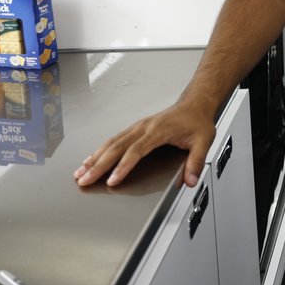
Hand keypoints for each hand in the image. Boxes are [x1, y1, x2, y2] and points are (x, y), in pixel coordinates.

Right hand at [74, 99, 215, 187]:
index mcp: (159, 130)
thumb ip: (196, 162)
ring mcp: (138, 126)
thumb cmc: (197, 121)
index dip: (123, 166)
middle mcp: (144, 127)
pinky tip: (91, 159)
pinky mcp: (136, 128)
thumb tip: (190, 181)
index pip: (136, 150)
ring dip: (95, 157)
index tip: (112, 181)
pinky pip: (114, 139)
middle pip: (117, 147)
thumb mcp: (204, 141)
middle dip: (99, 165)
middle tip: (84, 179)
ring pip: (112, 142)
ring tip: (80, 172)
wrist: (195, 104)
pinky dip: (100, 150)